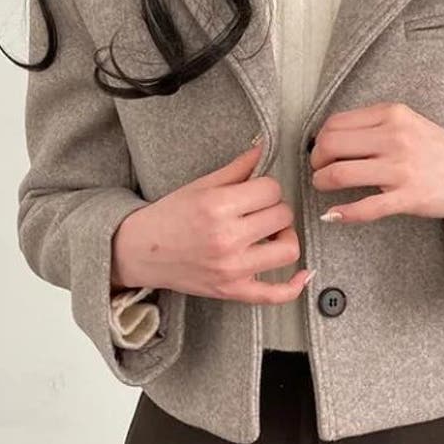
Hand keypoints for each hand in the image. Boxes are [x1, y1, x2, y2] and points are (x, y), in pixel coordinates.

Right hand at [111, 141, 314, 302]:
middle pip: (282, 215)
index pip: (271, 189)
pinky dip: (294, 286)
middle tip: (260, 211)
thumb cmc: (169, 216)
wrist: (140, 251)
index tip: (257, 191)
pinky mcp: (232, 290)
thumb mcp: (201, 186)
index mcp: (218, 206)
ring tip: (270, 234)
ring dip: (285, 238)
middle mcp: (227, 238)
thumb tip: (263, 149)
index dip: (267, 187)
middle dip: (275, 209)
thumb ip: (237, 169)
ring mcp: (232, 268)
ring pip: (288, 250)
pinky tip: (302, 275)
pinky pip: (274, 294)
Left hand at [308, 101, 443, 222]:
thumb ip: (374, 126)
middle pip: (331, 145)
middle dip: (316, 161)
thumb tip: (331, 139)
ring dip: (322, 183)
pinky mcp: (409, 197)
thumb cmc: (439, 148)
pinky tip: (333, 215)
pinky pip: (365, 208)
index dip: (319, 140)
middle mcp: (394, 137)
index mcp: (392, 115)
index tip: (321, 151)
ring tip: (323, 186)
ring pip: (340, 174)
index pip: (335, 123)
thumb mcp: (407, 122)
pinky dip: (343, 214)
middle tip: (319, 170)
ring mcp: (401, 169)